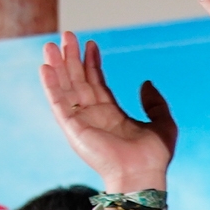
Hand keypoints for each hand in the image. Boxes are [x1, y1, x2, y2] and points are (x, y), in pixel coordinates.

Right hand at [39, 34, 177, 192]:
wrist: (143, 174)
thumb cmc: (154, 156)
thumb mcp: (162, 122)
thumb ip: (155, 102)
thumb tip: (146, 82)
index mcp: (111, 114)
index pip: (97, 83)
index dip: (92, 63)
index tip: (90, 44)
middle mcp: (93, 116)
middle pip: (78, 81)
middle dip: (72, 58)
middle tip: (67, 35)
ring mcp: (81, 122)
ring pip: (65, 88)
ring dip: (58, 66)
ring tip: (52, 45)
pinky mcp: (73, 128)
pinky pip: (58, 103)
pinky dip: (51, 85)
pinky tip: (46, 67)